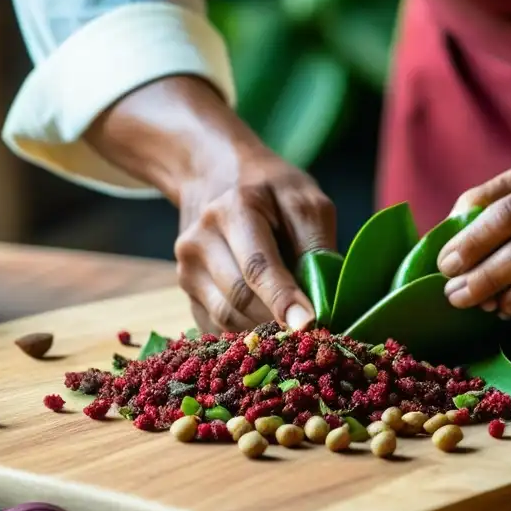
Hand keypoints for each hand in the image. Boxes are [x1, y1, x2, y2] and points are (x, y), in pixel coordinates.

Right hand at [175, 145, 335, 333]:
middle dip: (278, 319)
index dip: (283, 299)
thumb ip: (316, 245)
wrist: (216, 177)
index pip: (258, 266)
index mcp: (234, 210)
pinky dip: (246, 333)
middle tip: (313, 329)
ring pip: (226, 318)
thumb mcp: (304, 201)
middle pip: (240, 298)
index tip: (307, 324)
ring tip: (292, 324)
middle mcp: (200, 240)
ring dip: (264, 329)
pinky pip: (217, 327)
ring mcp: (186, 268)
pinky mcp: (186, 291)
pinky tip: (267, 322)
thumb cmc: (270, 191)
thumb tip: (324, 299)